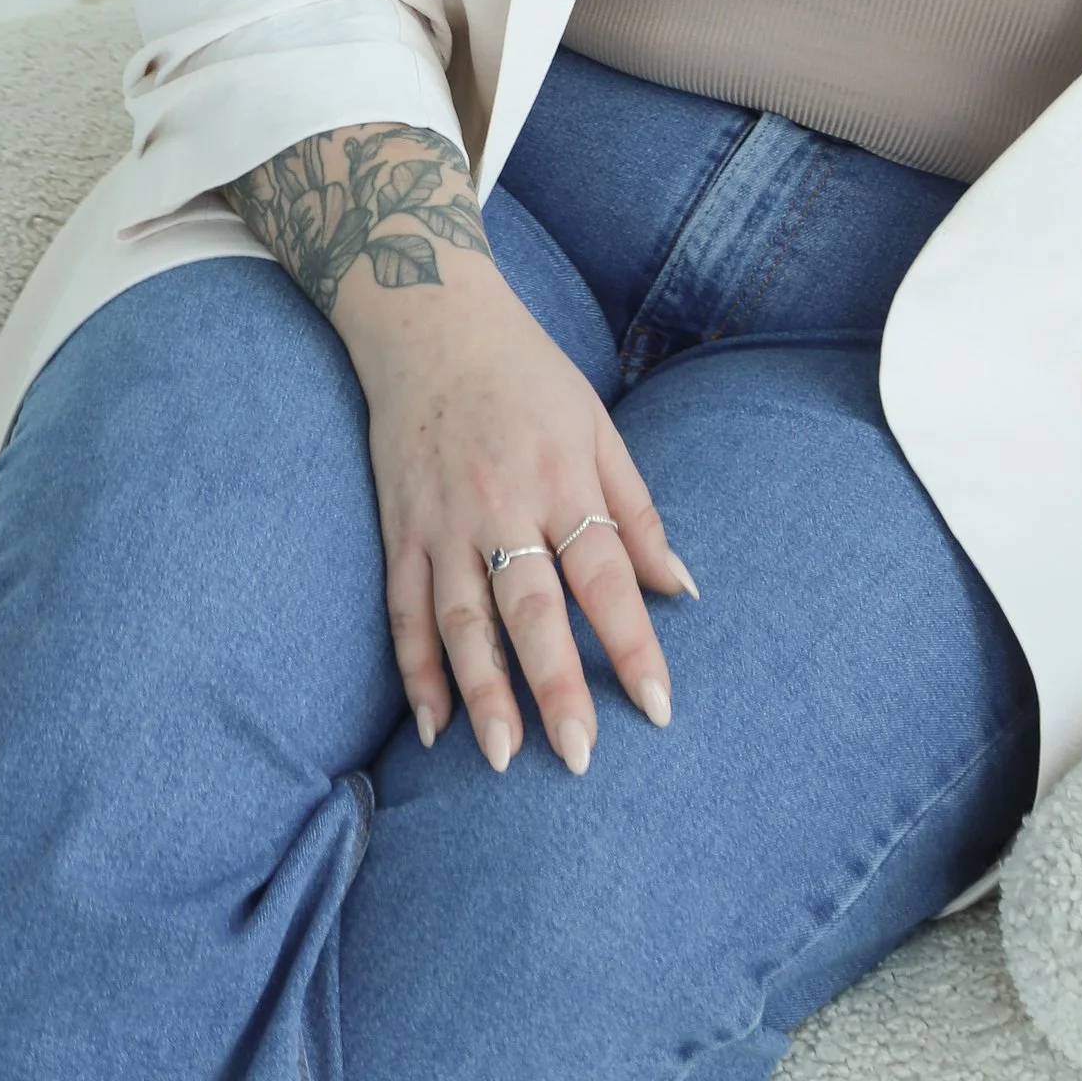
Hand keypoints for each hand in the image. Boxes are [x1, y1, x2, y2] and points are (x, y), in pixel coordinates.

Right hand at [334, 249, 699, 770]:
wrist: (429, 322)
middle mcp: (501, 503)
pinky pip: (403, 611)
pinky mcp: (397, 529)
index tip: (658, 707)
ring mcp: (441, 521)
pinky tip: (434, 724)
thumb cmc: (529, 375)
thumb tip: (683, 588)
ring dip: (482, 692)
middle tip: (579, 757)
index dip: (633, 642)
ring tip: (503, 759)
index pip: (605, 573)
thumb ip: (636, 510)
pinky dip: (415, 671)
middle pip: (530, 608)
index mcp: (561, 476)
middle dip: (556, 686)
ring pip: (460, 620)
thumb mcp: (598, 424)